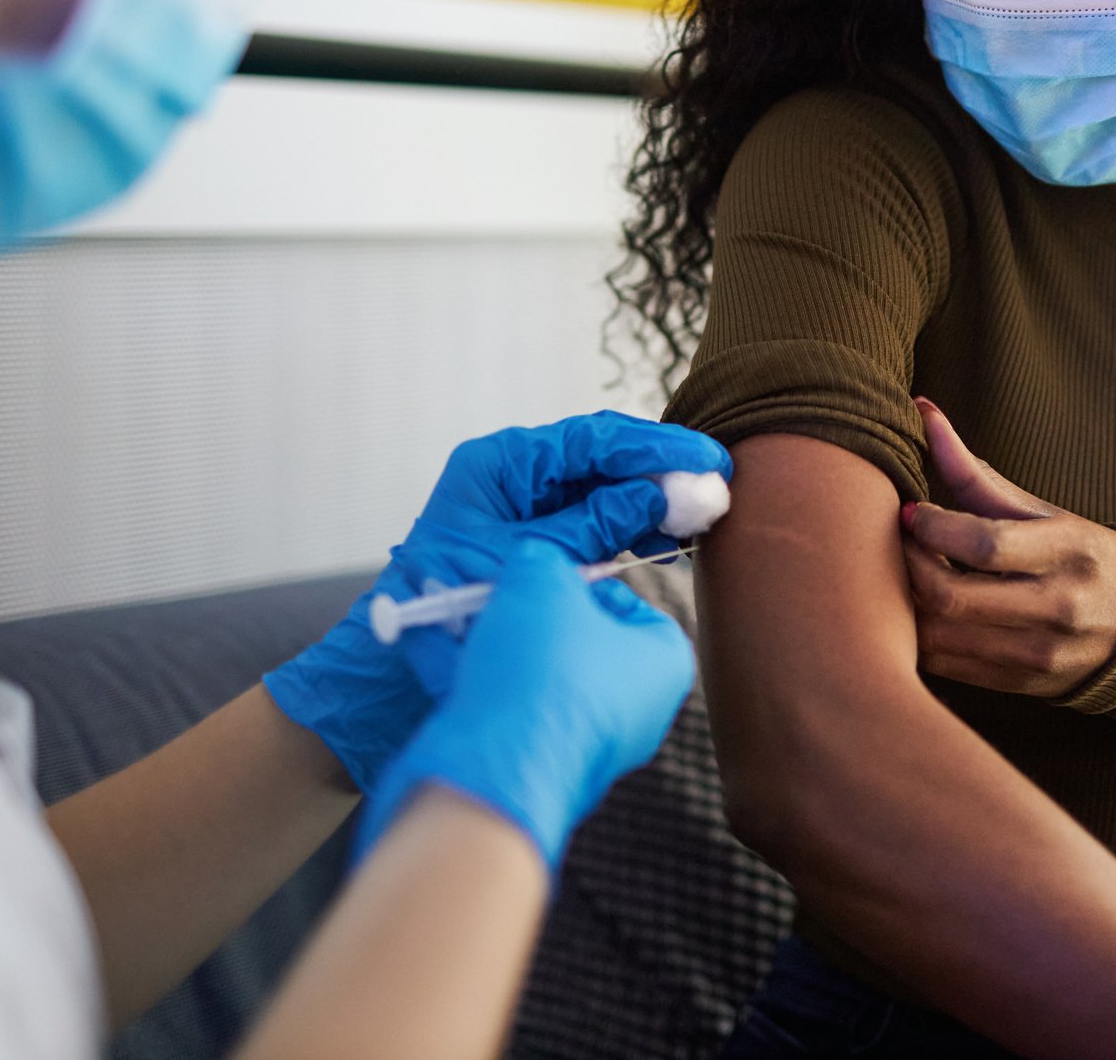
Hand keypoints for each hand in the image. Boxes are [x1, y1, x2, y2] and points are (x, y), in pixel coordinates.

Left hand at [264, 413, 727, 791]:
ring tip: (701, 514)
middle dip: (661, 470)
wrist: (398, 675)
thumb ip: (595, 525)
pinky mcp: (542, 538)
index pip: (591, 440)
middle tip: (717, 482)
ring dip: (653, 499)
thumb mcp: (529, 561)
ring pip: (606, 487)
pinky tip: (669, 539)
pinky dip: (634, 526)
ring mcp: (528, 506)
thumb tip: (662, 496)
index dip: (654, 447)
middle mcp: (514, 476)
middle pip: (604, 457)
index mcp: (499, 464)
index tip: (705, 458)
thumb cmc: (445, 613)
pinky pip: (598, 519)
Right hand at [355, 539, 696, 870]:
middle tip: (486, 590)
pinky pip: (502, 709)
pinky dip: (468, 678)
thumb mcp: (542, 580)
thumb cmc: (541, 672)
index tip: (538, 575)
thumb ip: (543, 559)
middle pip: (573, 640)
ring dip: (487, 640)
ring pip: (531, 676)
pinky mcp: (533, 768)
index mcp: (664, 663)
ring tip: (446, 610)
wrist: (494, 772)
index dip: (576, 582)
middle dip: (522, 612)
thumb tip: (533, 563)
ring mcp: (586, 746)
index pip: (628, 603)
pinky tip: (425, 647)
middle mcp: (635, 711)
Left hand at [902, 399, 1115, 697]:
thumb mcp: (1040, 511)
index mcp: (1068, 551)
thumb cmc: (1076, 554)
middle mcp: (1058, 607)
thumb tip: (922, 411)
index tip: (911, 512)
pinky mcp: (1022, 685)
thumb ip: (975, 472)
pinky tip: (918, 610)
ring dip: (907, 604)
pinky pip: (948, 666)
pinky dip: (920, 636)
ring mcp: (1040, 653)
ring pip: (942, 637)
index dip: (933, 528)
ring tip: (904, 575)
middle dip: (910, 567)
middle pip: (953, 597)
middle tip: (897, 546)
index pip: (985, 544)